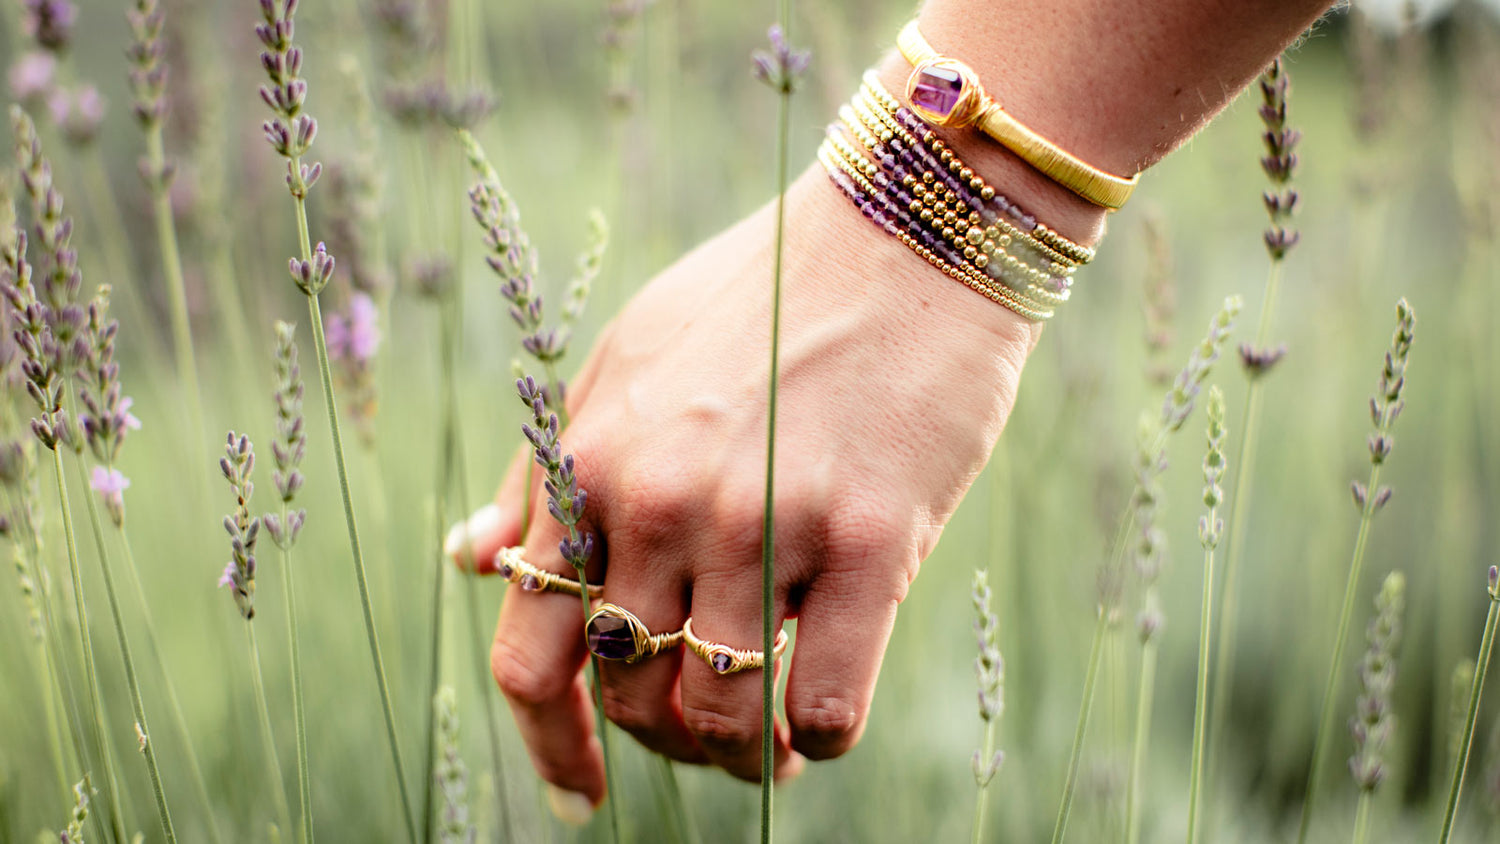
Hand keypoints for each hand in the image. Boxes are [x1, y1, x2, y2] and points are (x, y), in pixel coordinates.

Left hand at [448, 166, 1040, 811]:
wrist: (904, 232)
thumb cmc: (759, 298)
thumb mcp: (623, 363)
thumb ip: (546, 472)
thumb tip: (472, 561)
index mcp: (593, 464)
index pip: (531, 653)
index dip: (551, 742)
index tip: (580, 791)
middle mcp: (664, 502)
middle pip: (631, 692)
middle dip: (663, 737)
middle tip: (705, 729)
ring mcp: (768, 523)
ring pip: (723, 714)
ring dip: (741, 755)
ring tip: (767, 745)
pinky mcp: (873, 540)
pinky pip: (829, 702)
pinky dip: (819, 737)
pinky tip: (821, 722)